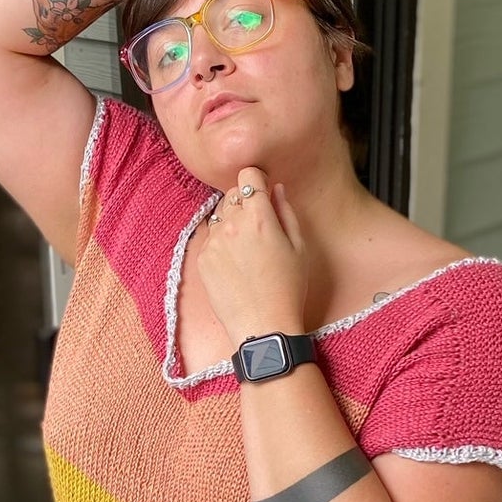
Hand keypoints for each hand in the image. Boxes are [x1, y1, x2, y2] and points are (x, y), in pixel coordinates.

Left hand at [198, 168, 308, 347]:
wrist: (263, 326)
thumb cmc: (288, 289)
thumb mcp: (299, 247)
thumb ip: (286, 212)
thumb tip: (276, 189)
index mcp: (259, 216)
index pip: (249, 175)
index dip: (258, 181)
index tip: (263, 192)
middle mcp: (232, 224)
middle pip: (233, 193)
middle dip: (245, 200)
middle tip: (258, 224)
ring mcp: (213, 241)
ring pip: (219, 214)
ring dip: (231, 220)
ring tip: (247, 247)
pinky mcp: (202, 259)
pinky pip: (210, 237)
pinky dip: (221, 241)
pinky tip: (235, 263)